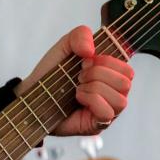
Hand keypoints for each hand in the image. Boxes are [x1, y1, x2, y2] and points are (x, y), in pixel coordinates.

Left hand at [15, 25, 133, 135]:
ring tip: (77, 88)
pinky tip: (78, 98)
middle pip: (126, 83)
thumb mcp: (65, 46)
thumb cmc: (51, 74)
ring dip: (94, 89)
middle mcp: (113, 94)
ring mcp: (107, 111)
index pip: (127, 69)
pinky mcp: (97, 124)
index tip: (84, 61)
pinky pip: (108, 113)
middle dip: (98, 75)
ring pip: (121, 100)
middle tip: (79, 76)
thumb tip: (91, 51)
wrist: (32, 94)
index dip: (106, 62)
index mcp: (111, 76)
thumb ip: (80, 35)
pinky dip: (91, 101)